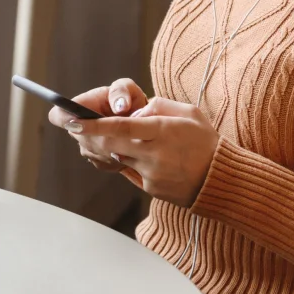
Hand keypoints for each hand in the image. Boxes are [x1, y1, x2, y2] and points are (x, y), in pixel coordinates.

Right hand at [48, 78, 147, 171]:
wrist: (141, 119)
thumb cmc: (130, 99)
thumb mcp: (128, 88)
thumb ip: (121, 91)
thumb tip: (120, 106)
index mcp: (80, 105)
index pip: (58, 114)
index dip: (64, 119)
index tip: (79, 124)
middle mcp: (78, 127)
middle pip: (80, 137)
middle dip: (100, 135)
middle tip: (120, 131)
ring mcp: (86, 145)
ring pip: (94, 151)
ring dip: (110, 147)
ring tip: (128, 138)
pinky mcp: (97, 159)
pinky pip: (104, 162)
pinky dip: (117, 156)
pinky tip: (128, 147)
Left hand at [63, 98, 218, 206]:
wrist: (221, 180)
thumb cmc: (205, 141)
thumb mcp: (189, 113)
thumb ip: (159, 106)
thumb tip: (135, 112)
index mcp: (162, 131)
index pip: (121, 126)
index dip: (93, 124)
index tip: (73, 120)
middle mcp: (153, 154)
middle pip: (111, 144)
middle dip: (90, 135)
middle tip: (75, 127)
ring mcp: (150, 173)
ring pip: (119, 157)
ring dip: (112, 147)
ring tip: (126, 138)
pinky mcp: (150, 187)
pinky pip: (131, 170)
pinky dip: (132, 160)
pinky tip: (148, 157)